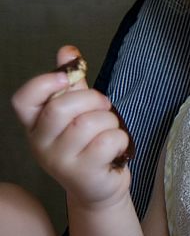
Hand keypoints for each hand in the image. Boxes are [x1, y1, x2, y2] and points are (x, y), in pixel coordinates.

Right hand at [10, 46, 131, 208]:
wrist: (99, 185)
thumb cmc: (88, 142)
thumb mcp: (78, 110)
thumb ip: (72, 82)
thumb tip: (67, 50)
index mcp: (36, 123)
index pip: (23, 100)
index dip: (42, 84)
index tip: (63, 78)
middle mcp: (40, 143)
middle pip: (61, 108)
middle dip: (92, 99)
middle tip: (104, 107)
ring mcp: (59, 161)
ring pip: (89, 123)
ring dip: (110, 121)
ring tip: (109, 130)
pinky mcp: (82, 173)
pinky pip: (107, 141)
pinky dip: (120, 138)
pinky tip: (116, 147)